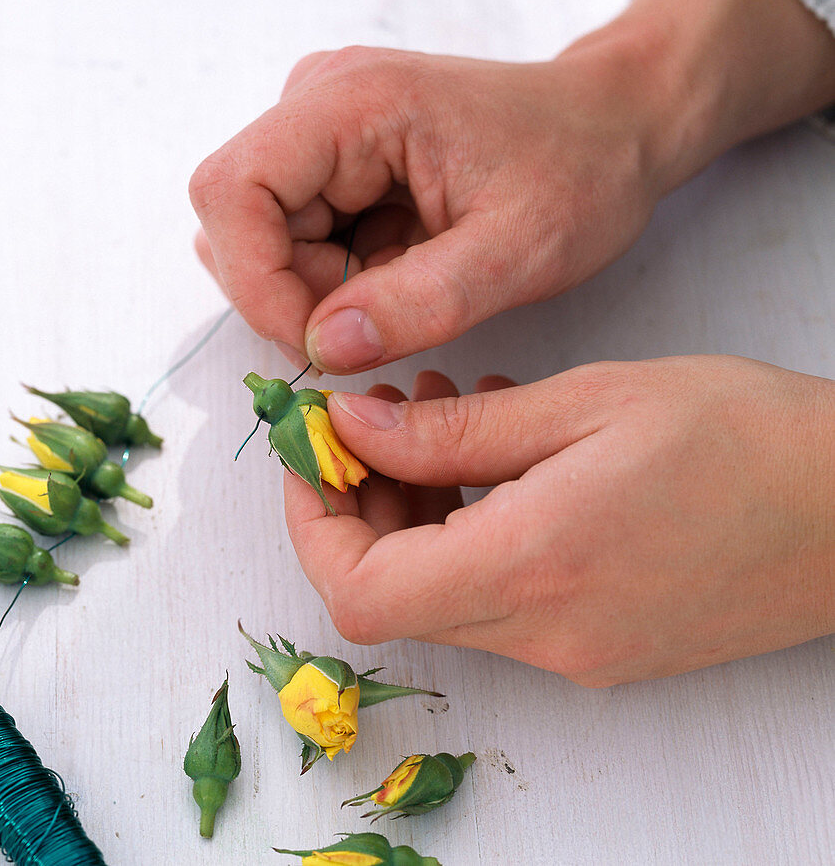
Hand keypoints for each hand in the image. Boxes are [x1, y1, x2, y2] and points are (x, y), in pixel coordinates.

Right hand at [190, 0, 834, 374]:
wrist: (614, 128)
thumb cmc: (580, 169)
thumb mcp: (519, 250)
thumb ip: (422, 302)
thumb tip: (325, 351)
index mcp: (352, 101)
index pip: (232, 192)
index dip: (255, 282)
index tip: (322, 346)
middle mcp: (318, 102)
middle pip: (238, 224)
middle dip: (293, 297)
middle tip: (381, 325)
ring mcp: (320, 129)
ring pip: (261, 240)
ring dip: (318, 292)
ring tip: (409, 286)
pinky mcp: (331, 160)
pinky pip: (294, 240)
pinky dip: (334, 281)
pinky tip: (400, 270)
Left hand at [284, 359, 834, 684]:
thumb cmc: (741, 436)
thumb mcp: (582, 404)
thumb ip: (450, 431)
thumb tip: (348, 429)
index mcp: (533, 567)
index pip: (361, 589)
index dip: (315, 521)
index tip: (317, 450)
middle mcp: (545, 633)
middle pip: (391, 594)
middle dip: (362, 504)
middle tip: (382, 417)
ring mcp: (574, 652)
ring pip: (441, 595)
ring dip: (415, 512)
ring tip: (446, 415)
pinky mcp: (600, 647)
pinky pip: (496, 601)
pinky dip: (467, 534)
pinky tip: (498, 460)